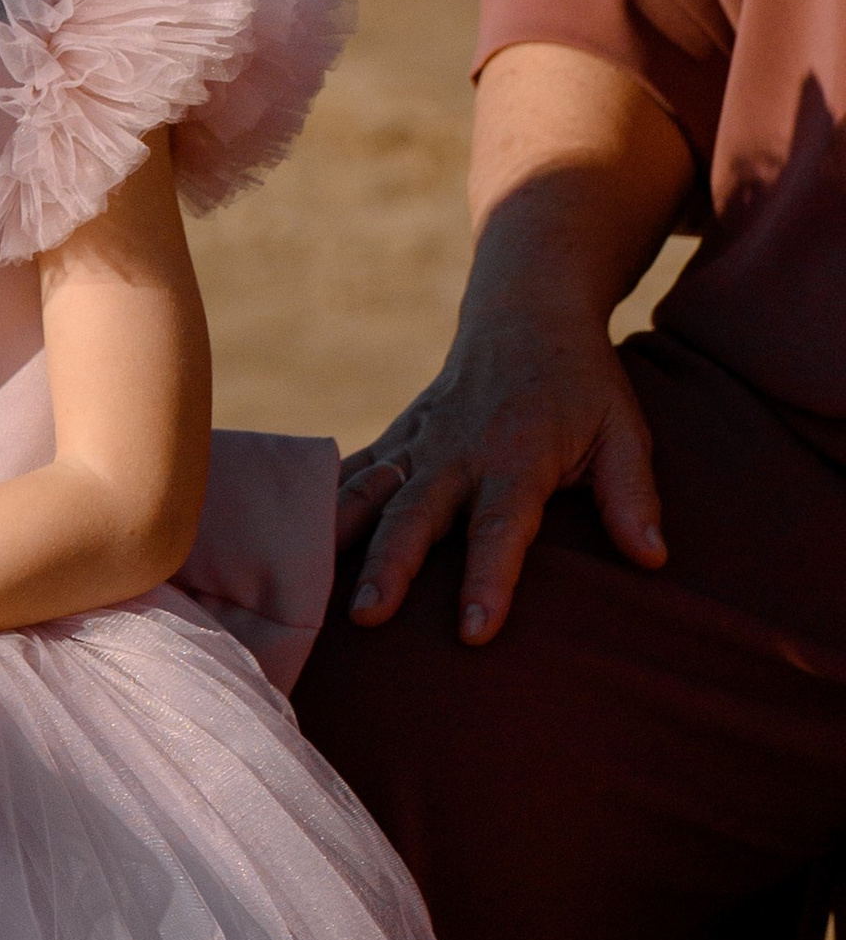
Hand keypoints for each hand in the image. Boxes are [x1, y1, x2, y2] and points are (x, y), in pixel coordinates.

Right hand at [339, 302, 666, 642]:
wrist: (527, 309)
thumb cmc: (582, 384)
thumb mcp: (624, 430)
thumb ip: (634, 495)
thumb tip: (653, 559)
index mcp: (519, 456)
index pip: (503, 527)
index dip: (490, 579)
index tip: (476, 631)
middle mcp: (460, 451)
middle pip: (418, 515)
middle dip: (392, 566)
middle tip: (369, 616)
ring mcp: (421, 442)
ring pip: (371, 494)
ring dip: (341, 539)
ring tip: (309, 586)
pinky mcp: (398, 437)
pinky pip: (353, 471)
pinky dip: (320, 502)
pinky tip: (287, 539)